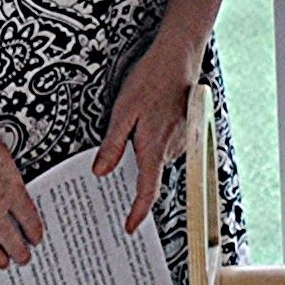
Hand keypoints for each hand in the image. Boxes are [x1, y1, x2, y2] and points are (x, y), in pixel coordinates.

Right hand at [0, 108, 44, 267]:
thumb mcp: (5, 157)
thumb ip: (11, 179)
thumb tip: (14, 187)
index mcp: (11, 192)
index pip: (30, 223)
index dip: (35, 234)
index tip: (36, 239)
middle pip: (12, 241)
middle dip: (21, 253)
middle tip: (24, 258)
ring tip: (4, 263)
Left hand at [94, 33, 198, 232]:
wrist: (179, 57)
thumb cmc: (151, 80)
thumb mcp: (123, 110)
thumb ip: (112, 144)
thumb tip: (100, 172)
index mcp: (154, 148)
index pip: (147, 190)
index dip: (138, 212)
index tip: (130, 227)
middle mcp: (171, 148)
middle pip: (151, 175)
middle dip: (135, 180)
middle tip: (115, 180)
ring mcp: (181, 140)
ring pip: (158, 159)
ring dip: (145, 156)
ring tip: (130, 141)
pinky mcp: (185, 130)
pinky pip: (165, 146)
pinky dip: (154, 144)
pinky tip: (145, 126)